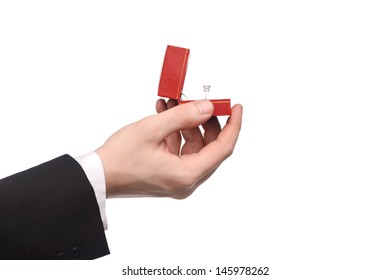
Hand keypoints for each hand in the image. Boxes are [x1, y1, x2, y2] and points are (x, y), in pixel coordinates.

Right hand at [96, 99, 242, 198]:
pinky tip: (165, 114)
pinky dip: (176, 132)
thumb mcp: (152, 129)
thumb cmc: (120, 158)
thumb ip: (183, 116)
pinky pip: (181, 151)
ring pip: (195, 147)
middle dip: (206, 121)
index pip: (223, 148)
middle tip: (200, 100)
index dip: (233, 126)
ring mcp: (177, 180)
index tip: (236, 107)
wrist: (97, 177)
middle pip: (210, 147)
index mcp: (187, 174)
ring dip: (187, 123)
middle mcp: (186, 181)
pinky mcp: (168, 175)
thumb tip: (208, 107)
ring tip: (173, 103)